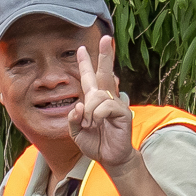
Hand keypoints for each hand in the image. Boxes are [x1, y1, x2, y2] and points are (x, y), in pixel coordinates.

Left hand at [67, 35, 135, 168]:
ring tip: (91, 124)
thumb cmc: (96, 143)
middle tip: (106, 38)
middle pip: (105, 72)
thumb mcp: (76, 132)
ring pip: (97, 96)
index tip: (81, 48)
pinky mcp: (123, 112)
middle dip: (104, 55)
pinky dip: (97, 116)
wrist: (110, 158)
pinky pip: (105, 106)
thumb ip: (73, 118)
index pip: (90, 78)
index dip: (85, 64)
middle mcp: (106, 98)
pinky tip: (99, 124)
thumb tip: (79, 105)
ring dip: (89, 112)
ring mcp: (116, 104)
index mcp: (94, 100)